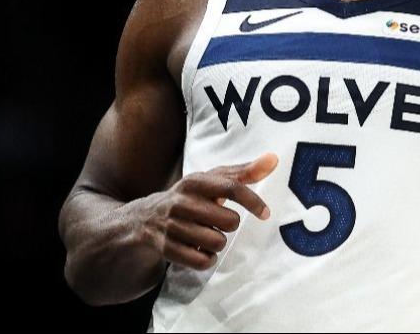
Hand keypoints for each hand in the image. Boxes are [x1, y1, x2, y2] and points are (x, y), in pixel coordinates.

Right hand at [134, 153, 277, 270]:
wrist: (146, 217)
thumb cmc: (191, 196)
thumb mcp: (212, 180)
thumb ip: (244, 172)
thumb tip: (274, 159)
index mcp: (195, 181)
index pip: (231, 188)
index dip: (252, 201)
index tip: (265, 213)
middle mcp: (181, 202)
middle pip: (229, 221)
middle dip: (229, 224)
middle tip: (218, 221)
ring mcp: (171, 226)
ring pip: (217, 242)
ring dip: (218, 242)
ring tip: (207, 234)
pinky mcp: (166, 248)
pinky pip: (202, 261)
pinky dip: (207, 259)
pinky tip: (199, 249)